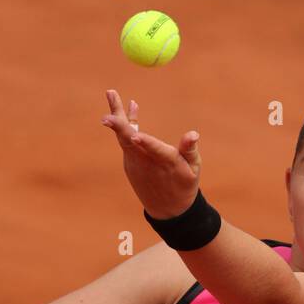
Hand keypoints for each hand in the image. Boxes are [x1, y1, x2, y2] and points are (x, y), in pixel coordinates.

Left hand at [99, 89, 201, 219]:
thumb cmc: (184, 186)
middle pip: (128, 138)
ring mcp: (134, 163)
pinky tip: (131, 107)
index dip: (145, 142)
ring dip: (118, 115)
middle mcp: (146, 163)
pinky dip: (127, 124)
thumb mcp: (193, 170)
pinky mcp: (130, 162)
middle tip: (110, 96)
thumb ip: (190, 151)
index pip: (154, 150)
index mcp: (165, 164)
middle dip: (119, 118)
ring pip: (123, 136)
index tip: (135, 133)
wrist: (168, 210)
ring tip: (112, 93)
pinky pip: (126, 140)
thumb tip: (193, 135)